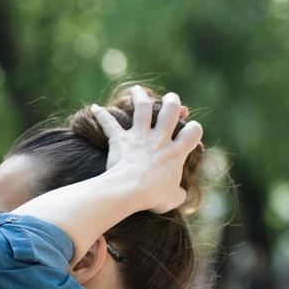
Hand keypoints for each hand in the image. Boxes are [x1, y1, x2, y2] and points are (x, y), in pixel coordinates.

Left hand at [91, 86, 202, 213]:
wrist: (129, 190)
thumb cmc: (153, 195)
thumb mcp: (173, 198)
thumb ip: (178, 193)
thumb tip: (179, 195)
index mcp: (176, 152)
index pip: (194, 132)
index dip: (194, 129)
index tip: (191, 131)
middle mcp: (160, 139)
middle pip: (170, 111)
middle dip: (172, 101)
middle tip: (172, 98)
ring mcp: (139, 137)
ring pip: (142, 108)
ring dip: (140, 97)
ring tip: (137, 89)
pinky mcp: (120, 140)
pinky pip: (109, 123)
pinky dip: (100, 115)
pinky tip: (93, 107)